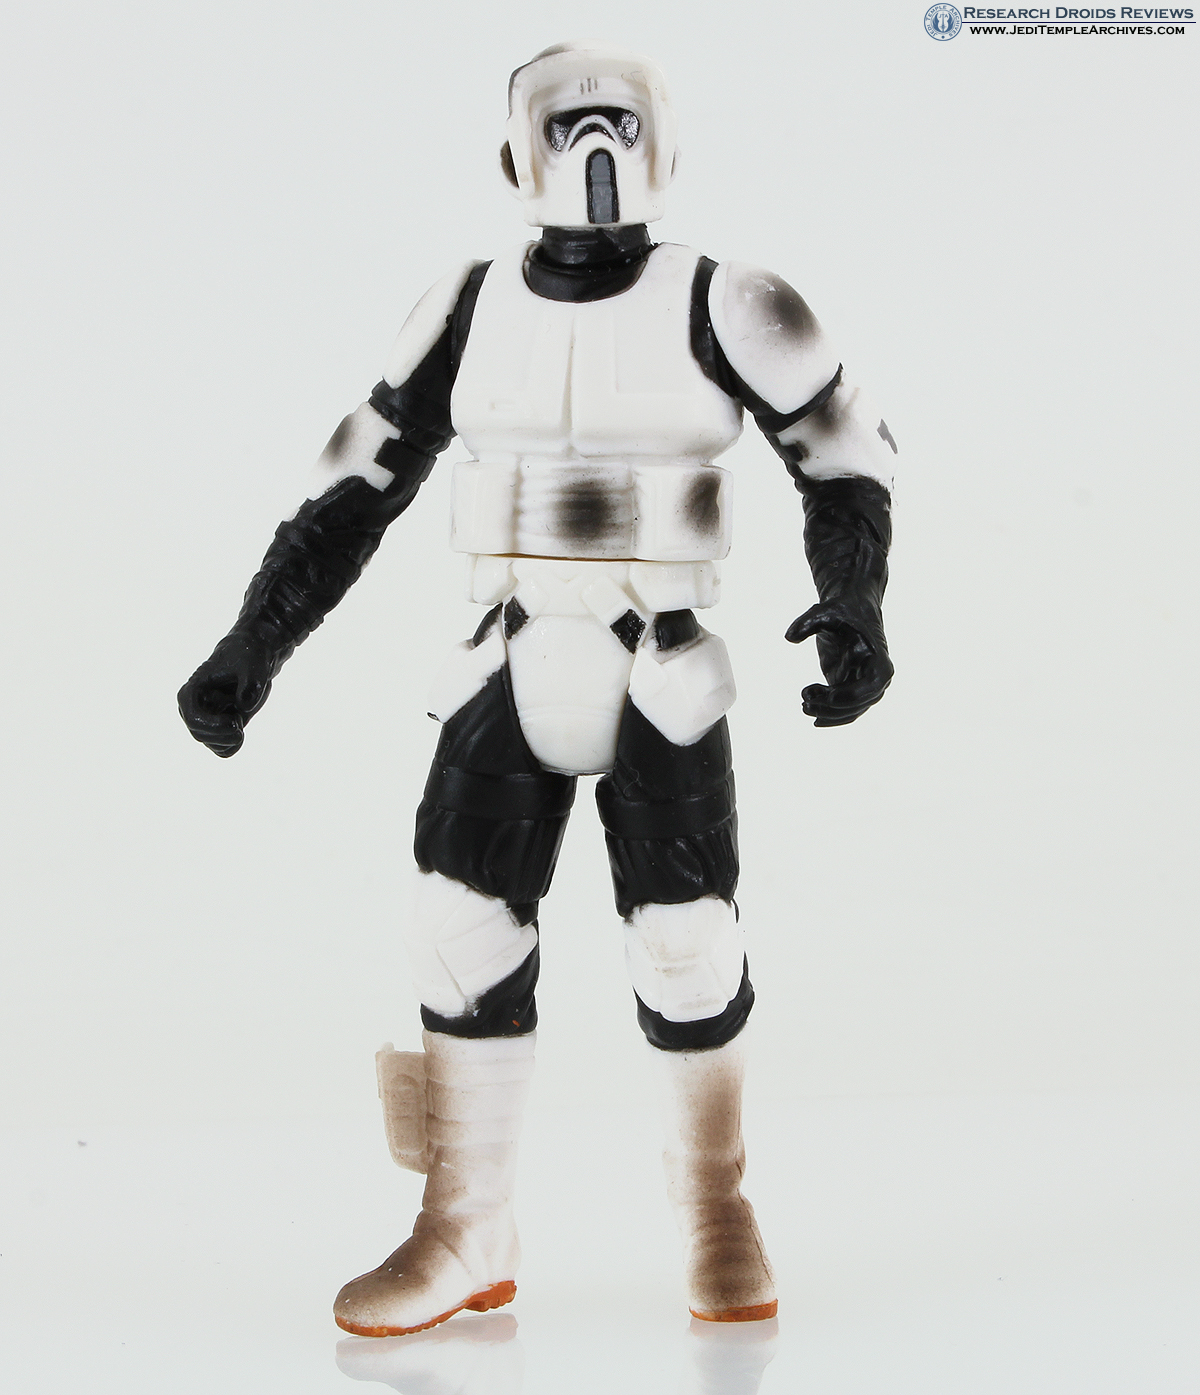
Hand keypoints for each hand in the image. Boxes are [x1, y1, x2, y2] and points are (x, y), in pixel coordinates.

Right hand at [177, 632, 274, 756]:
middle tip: (241, 722)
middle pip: (200, 735)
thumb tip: (243, 706)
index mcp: (191, 691)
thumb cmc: (247, 658)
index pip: (193, 719)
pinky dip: (233, 745)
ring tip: (240, 718)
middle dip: (224, 734)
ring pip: (211, 744)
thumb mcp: (251, 667)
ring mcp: (205, 720)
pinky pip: (221, 749)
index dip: (213, 726)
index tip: (236, 721)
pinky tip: (241, 729)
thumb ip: (250, 684)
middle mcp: (193, 708)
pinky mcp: (218, 728)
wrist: (253, 660)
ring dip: (230, 738)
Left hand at [785, 601, 892, 726]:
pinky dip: (828, 714)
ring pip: (850, 711)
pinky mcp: (850, 687)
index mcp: (878, 659)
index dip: (849, 696)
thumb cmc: (841, 610)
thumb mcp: (825, 612)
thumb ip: (807, 623)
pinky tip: (811, 712)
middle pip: (859, 704)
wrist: (849, 610)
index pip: (870, 687)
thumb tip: (789, 637)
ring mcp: (864, 685)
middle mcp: (877, 676)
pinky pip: (844, 709)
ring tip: (804, 704)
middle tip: (805, 704)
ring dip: (827, 714)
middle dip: (831, 709)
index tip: (824, 695)